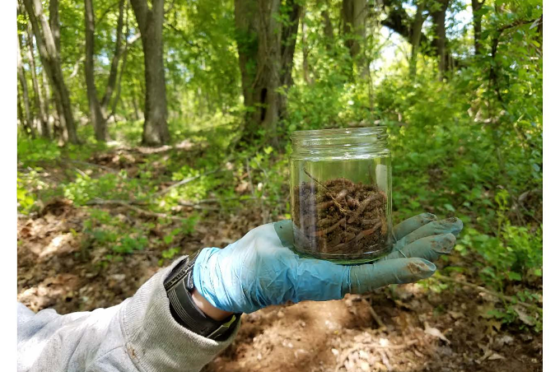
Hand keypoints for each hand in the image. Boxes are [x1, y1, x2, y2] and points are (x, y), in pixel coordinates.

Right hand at [193, 213, 462, 313]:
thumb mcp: (298, 275)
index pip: (384, 271)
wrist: (244, 267)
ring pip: (384, 239)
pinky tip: (399, 208)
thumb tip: (356, 282)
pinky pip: (362, 225)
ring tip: (440, 219)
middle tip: (454, 227)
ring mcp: (342, 251)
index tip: (437, 256)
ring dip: (413, 229)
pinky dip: (382, 216)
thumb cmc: (267, 275)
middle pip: (394, 253)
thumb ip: (329, 277)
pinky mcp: (331, 236)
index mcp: (343, 279)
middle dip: (424, 241)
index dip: (410, 263)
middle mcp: (348, 266)